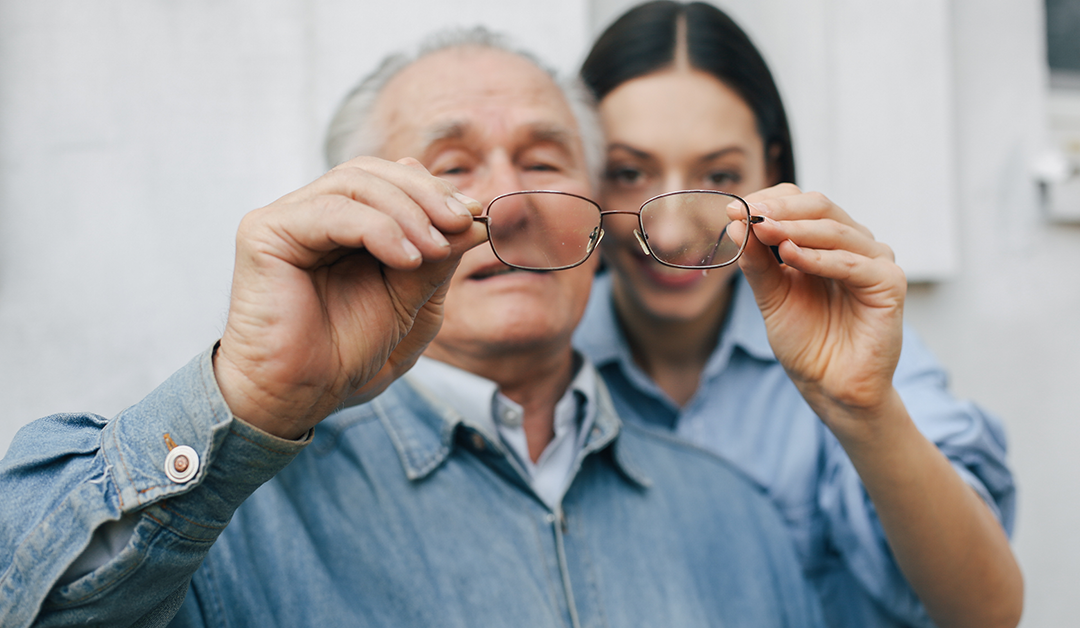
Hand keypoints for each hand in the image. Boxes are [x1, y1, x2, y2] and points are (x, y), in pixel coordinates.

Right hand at [214, 156, 487, 438]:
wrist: (301, 395)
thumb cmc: (346, 351)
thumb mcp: (409, 299)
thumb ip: (436, 257)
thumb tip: (475, 217)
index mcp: (342, 223)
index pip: (389, 180)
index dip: (433, 190)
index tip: (474, 213)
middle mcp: (312, 213)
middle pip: (372, 172)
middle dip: (426, 194)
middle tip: (462, 223)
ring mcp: (287, 219)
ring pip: (355, 182)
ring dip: (408, 211)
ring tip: (436, 247)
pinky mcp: (265, 232)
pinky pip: (332, 211)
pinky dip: (378, 228)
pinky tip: (407, 259)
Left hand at [727, 183, 906, 438]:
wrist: (830, 387)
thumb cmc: (806, 342)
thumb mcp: (772, 296)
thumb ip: (757, 262)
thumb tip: (737, 224)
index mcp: (825, 243)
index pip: (800, 203)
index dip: (768, 202)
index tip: (733, 210)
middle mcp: (853, 245)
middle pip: (819, 207)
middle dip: (779, 209)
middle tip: (747, 214)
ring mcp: (874, 261)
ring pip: (835, 230)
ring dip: (795, 229)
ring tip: (764, 230)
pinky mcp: (889, 283)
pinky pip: (853, 263)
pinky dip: (819, 257)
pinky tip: (790, 255)